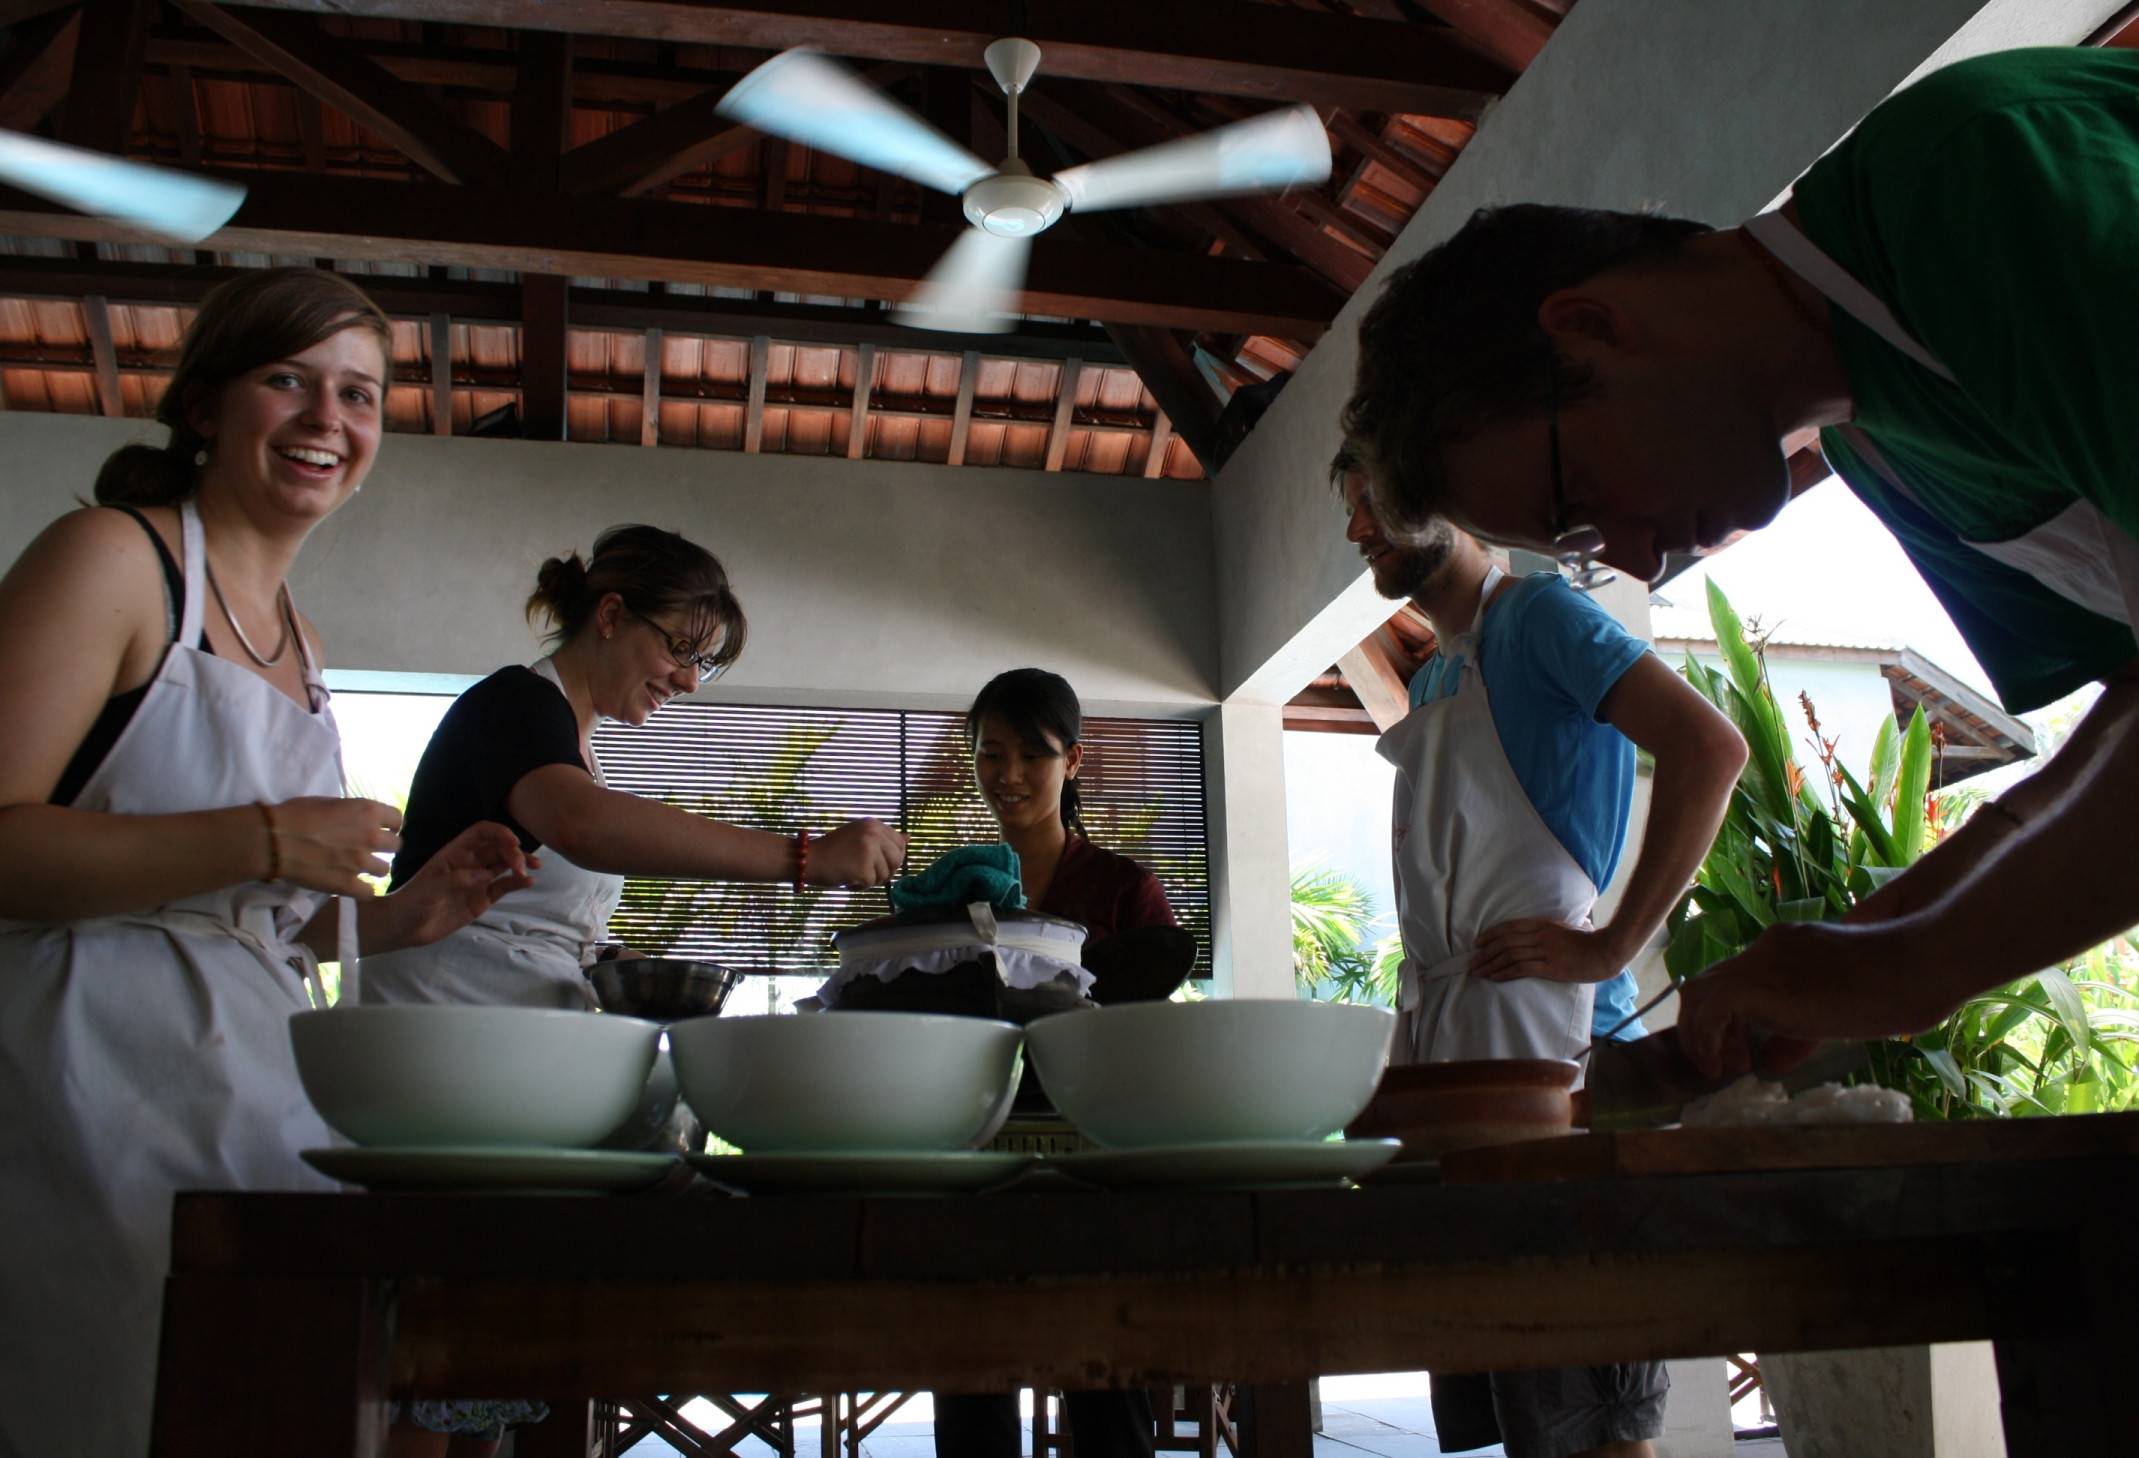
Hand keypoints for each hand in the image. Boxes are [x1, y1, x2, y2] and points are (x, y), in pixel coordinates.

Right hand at [269, 796, 404, 895]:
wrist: (276, 839)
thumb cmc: (296, 814)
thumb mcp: (331, 802)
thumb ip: (351, 813)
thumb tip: (356, 820)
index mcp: (368, 812)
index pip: (398, 819)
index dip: (391, 825)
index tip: (383, 829)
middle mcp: (371, 836)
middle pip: (396, 846)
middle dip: (385, 847)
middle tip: (371, 849)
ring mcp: (361, 862)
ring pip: (385, 870)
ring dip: (374, 869)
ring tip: (361, 868)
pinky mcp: (348, 884)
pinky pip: (369, 893)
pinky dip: (363, 890)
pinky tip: (355, 886)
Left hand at [374, 821, 536, 950]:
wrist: (403, 928)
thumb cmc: (412, 902)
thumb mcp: (430, 888)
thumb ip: (458, 879)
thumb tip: (487, 875)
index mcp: (455, 853)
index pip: (481, 833)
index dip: (499, 832)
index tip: (513, 842)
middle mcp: (470, 863)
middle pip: (497, 848)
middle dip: (513, 852)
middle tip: (522, 865)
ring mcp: (477, 881)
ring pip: (504, 865)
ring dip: (520, 863)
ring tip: (534, 868)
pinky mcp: (482, 900)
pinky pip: (503, 887)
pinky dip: (517, 883)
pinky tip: (528, 882)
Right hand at [809, 818, 907, 887]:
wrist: (807, 858)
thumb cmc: (831, 850)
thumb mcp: (859, 837)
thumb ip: (883, 838)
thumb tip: (909, 837)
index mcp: (874, 824)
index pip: (900, 844)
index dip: (891, 858)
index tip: (876, 862)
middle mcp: (874, 834)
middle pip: (897, 860)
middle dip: (885, 871)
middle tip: (865, 872)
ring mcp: (869, 850)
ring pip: (885, 875)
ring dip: (870, 880)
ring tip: (851, 873)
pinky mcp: (863, 868)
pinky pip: (871, 884)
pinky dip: (859, 887)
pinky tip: (846, 879)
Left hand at [1471, 918, 1625, 983]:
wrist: (1606, 952)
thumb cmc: (1588, 941)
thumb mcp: (1565, 928)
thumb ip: (1548, 930)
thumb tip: (1534, 934)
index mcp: (1543, 924)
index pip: (1509, 927)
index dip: (1490, 935)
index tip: (1478, 943)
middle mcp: (1540, 936)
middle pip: (1505, 942)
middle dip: (1485, 953)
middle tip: (1472, 962)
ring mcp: (1545, 951)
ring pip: (1509, 956)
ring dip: (1490, 965)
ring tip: (1477, 972)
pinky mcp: (1549, 967)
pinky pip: (1520, 969)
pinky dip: (1503, 973)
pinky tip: (1494, 978)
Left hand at [1675, 919, 1952, 1079]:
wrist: (1914, 967)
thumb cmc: (1893, 989)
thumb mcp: (1834, 1014)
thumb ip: (1797, 1035)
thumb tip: (1769, 1062)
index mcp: (1783, 948)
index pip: (1733, 979)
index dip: (1726, 1020)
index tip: (1740, 1052)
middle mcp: (1765, 948)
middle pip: (1708, 983)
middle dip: (1704, 1028)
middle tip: (1728, 1064)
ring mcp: (1761, 962)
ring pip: (1699, 991)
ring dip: (1699, 1033)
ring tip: (1723, 1068)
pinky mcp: (1761, 983)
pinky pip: (1711, 1007)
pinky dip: (1707, 1037)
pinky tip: (1726, 1064)